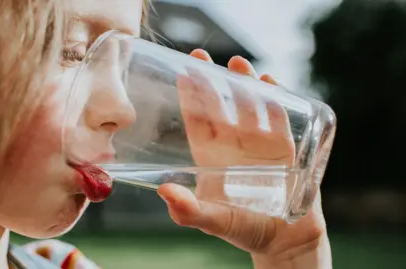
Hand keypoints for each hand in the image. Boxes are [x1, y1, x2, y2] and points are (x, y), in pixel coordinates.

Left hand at [158, 49, 329, 267]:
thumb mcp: (213, 221)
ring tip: (237, 64)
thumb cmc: (243, 230)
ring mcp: (258, 143)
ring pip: (249, 105)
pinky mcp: (284, 147)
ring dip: (243, 83)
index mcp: (211, 156)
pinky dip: (275, 99)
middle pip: (220, 105)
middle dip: (211, 80)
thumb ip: (188, 210)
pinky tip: (269, 82)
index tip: (183, 72)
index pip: (196, 120)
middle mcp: (232, 145)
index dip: (189, 96)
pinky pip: (279, 117)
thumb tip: (164, 192)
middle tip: (202, 56)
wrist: (284, 240)